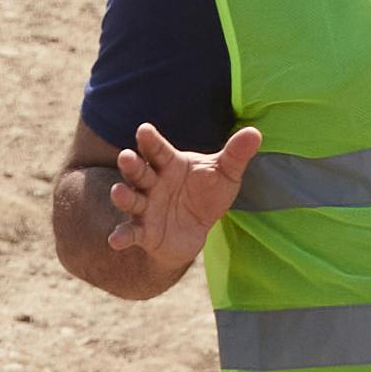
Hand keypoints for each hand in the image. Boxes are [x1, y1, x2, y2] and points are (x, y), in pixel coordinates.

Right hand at [102, 118, 260, 276]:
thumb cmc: (206, 194)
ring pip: (131, 199)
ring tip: (119, 192)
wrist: (197, 230)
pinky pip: (130, 233)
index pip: (158, 150)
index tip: (144, 130)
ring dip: (123, 195)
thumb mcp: (225, 174)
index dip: (151, 140)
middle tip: (127, 156)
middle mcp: (153, 183)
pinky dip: (122, 236)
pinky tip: (115, 241)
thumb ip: (235, 155)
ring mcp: (145, 207)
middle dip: (132, 165)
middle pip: (140, 171)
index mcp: (169, 164)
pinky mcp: (143, 231)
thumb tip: (255, 133)